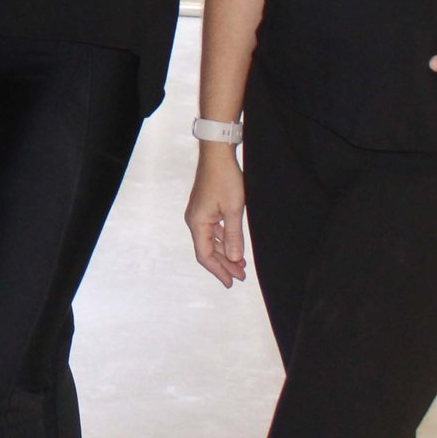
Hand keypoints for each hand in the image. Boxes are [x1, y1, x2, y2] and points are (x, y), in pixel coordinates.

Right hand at [185, 147, 247, 287]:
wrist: (217, 155)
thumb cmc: (225, 179)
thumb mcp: (234, 210)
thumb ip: (234, 236)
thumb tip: (235, 259)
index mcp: (198, 223)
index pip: (205, 255)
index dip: (218, 271)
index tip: (231, 282)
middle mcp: (194, 220)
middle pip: (207, 250)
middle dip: (224, 264)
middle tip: (241, 276)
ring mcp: (198, 214)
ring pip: (211, 241)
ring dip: (225, 253)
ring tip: (241, 264)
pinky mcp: (204, 207)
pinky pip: (212, 230)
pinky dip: (223, 240)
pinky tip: (234, 245)